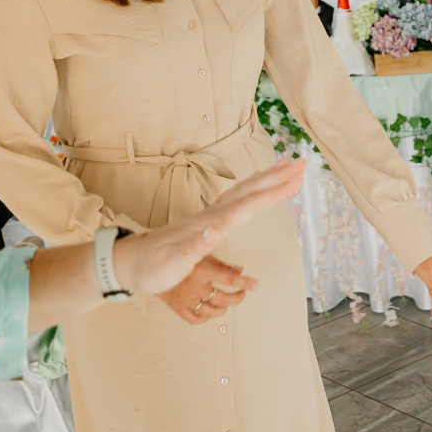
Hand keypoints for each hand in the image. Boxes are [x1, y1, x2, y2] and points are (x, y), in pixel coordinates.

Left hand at [132, 160, 307, 320]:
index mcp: (210, 225)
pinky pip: (235, 200)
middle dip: (277, 177)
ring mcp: (208, 217)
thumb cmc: (152, 267)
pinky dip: (251, 190)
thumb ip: (194, 247)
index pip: (248, 205)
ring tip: (286, 169)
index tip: (297, 179)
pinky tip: (256, 190)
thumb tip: (215, 231)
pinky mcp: (205, 223)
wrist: (129, 261)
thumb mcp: (172, 263)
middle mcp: (212, 216)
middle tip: (302, 164)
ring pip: (243, 192)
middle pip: (249, 191)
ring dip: (266, 180)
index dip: (274, 192)